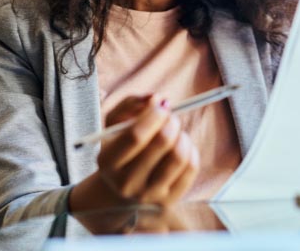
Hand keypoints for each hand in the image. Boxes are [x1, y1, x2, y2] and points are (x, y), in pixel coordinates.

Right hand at [69, 94, 199, 212]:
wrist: (121, 189)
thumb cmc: (121, 148)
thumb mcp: (115, 124)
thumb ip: (131, 104)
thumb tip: (156, 98)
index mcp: (107, 162)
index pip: (135, 136)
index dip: (154, 116)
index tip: (163, 106)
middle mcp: (126, 183)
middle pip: (161, 143)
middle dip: (171, 122)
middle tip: (171, 117)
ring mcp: (148, 195)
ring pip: (179, 156)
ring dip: (182, 135)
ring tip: (175, 133)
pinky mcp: (169, 201)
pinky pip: (191, 167)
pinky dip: (190, 149)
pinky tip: (180, 147)